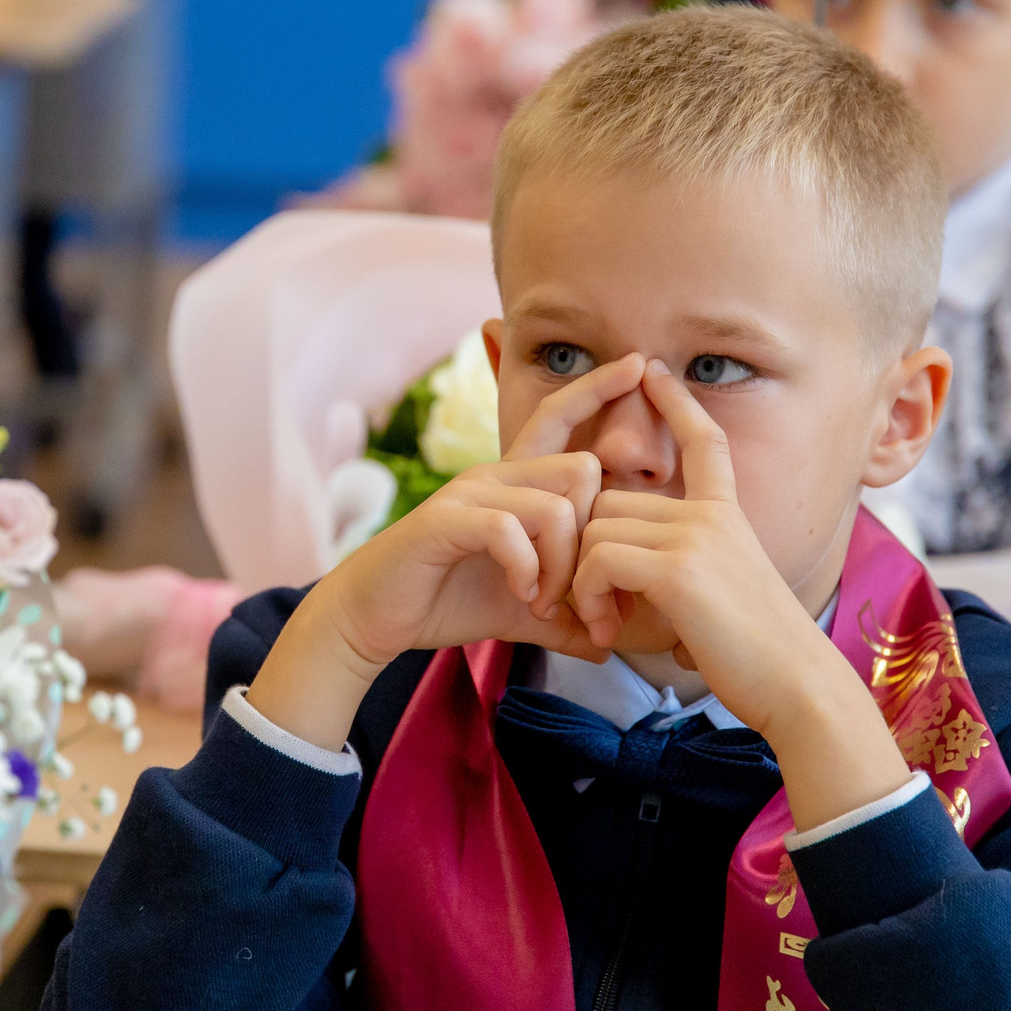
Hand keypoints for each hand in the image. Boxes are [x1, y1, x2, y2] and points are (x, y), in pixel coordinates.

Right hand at [244, 354, 647, 751]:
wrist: (373, 617)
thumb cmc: (445, 602)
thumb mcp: (521, 611)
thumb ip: (565, 619)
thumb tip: (606, 647)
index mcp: (515, 483)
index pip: (560, 418)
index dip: (597, 389)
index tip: (636, 364)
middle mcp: (495, 475)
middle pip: (582, 470)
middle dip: (592, 538)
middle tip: (574, 592)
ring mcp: (469, 493)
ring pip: (555, 506)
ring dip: (561, 566)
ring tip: (542, 603)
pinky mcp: (446, 520)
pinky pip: (510, 530)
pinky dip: (527, 570)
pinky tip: (521, 596)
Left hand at [568, 361, 910, 829]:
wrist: (796, 686)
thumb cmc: (757, 658)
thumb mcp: (725, 596)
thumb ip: (686, 568)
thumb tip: (638, 576)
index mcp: (728, 516)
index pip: (704, 441)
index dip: (678, 403)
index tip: (654, 368)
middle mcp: (712, 515)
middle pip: (613, 499)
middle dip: (586, 550)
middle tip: (591, 604)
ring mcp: (696, 536)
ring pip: (598, 527)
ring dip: (583, 581)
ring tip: (601, 624)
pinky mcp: (678, 569)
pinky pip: (599, 559)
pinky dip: (588, 596)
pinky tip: (605, 632)